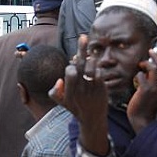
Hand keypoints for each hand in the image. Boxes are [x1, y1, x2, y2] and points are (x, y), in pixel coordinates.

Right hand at [49, 35, 109, 154]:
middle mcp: (80, 90)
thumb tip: (59, 80)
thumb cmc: (75, 108)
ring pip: (91, 68)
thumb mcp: (61, 102)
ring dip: (91, 58)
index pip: (69, 72)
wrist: (92, 119)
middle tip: (82, 37)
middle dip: (81, 50)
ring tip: (91, 53)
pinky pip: (100, 73)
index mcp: (69, 92)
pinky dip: (98, 67)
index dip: (71, 64)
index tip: (73, 60)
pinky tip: (97, 65)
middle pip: (80, 65)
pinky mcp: (101, 89)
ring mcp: (91, 89)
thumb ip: (54, 92)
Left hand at [127, 46, 156, 132]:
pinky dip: (137, 74)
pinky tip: (135, 78)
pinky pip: (141, 75)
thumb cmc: (146, 106)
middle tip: (150, 51)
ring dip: (146, 63)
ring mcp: (155, 88)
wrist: (142, 120)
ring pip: (153, 68)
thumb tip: (151, 70)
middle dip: (156, 56)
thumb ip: (155, 83)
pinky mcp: (146, 90)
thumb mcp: (156, 94)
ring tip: (141, 64)